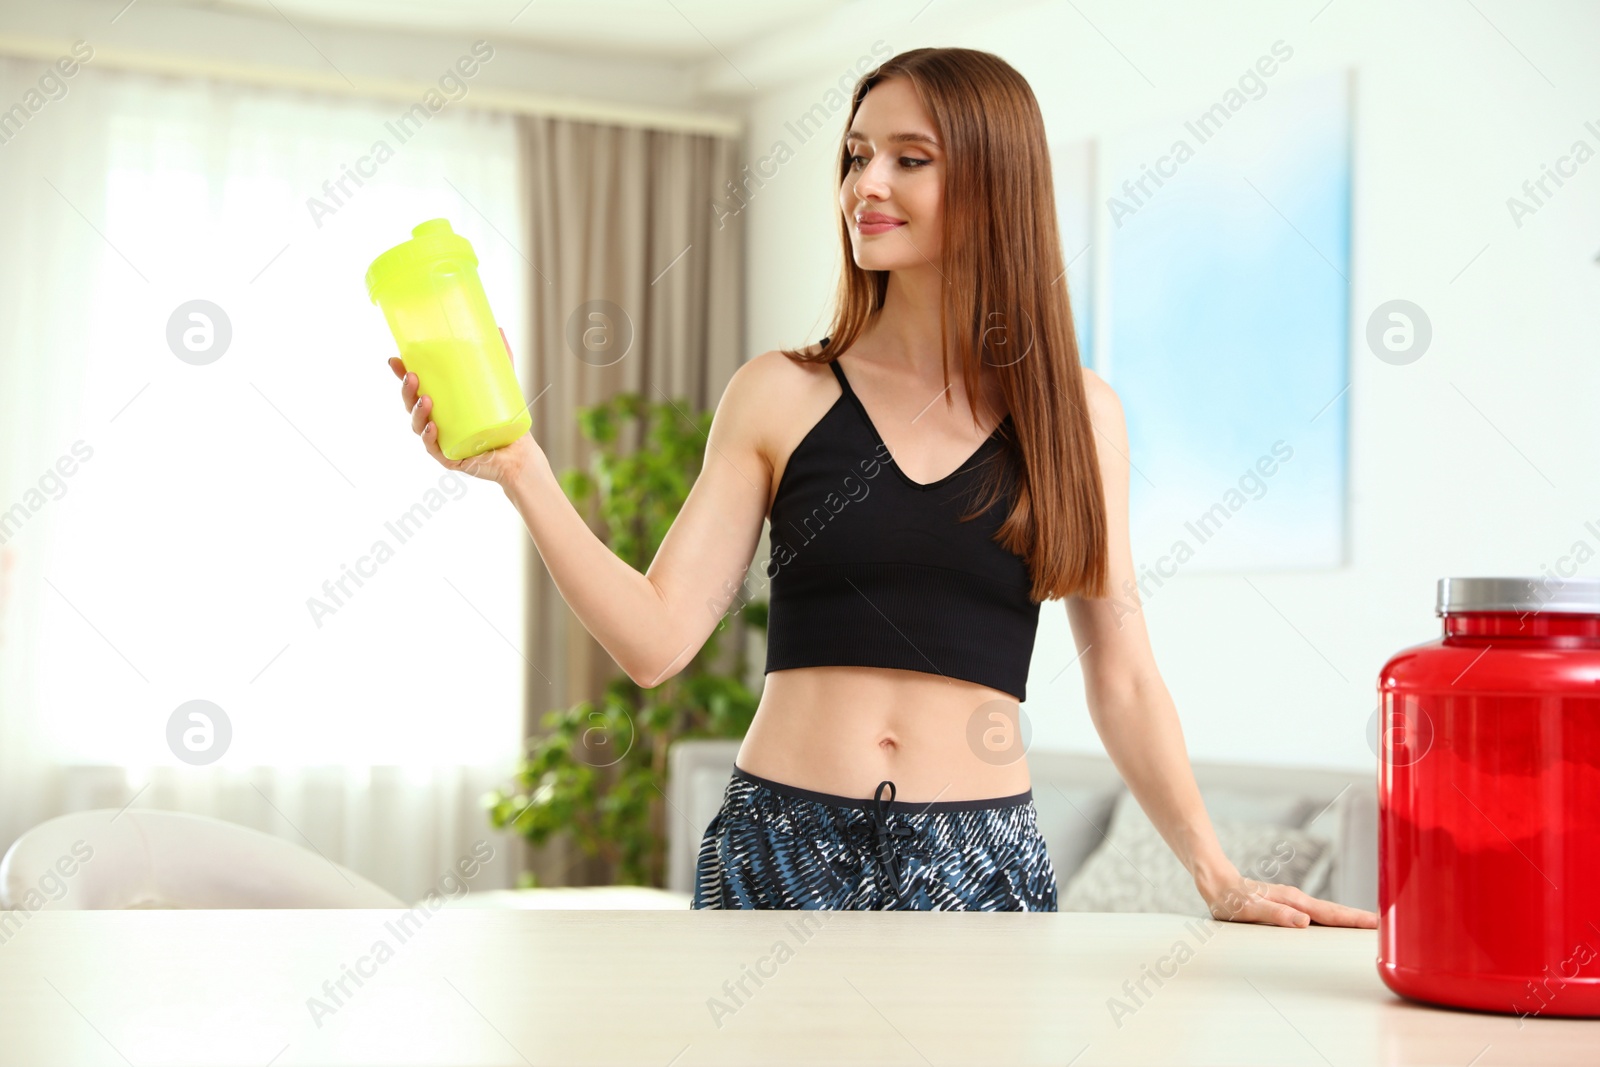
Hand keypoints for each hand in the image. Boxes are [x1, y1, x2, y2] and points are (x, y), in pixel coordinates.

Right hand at [389, 326, 540, 487]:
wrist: (519, 453)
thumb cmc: (506, 419)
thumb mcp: (502, 384)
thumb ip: (500, 358)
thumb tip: (497, 329)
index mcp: (442, 403)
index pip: (416, 387)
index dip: (402, 375)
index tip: (395, 360)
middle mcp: (436, 420)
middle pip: (412, 405)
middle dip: (407, 391)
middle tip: (413, 377)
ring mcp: (441, 440)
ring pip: (418, 426)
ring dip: (417, 412)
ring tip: (426, 400)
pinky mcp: (450, 457)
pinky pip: (434, 448)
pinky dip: (430, 438)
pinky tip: (433, 428)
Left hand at [1197, 863, 1377, 928]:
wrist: (1216, 882)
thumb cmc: (1230, 898)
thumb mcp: (1249, 910)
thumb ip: (1275, 915)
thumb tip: (1303, 922)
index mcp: (1292, 901)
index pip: (1329, 914)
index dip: (1353, 920)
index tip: (1376, 924)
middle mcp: (1296, 900)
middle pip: (1333, 912)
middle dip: (1358, 920)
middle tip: (1383, 928)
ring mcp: (1293, 902)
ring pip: (1326, 912)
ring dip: (1346, 920)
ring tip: (1367, 929)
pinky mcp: (1287, 905)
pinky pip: (1315, 914)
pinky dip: (1330, 919)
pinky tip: (1334, 926)